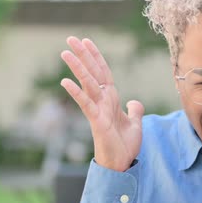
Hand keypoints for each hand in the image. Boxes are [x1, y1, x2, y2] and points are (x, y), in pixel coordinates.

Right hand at [60, 37, 144, 171]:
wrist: (121, 164)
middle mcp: (103, 101)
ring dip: (78, 68)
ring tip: (65, 52)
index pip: (104, 72)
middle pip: (93, 73)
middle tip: (70, 38)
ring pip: (87, 84)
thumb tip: (134, 102)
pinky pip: (86, 104)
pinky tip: (65, 81)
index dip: (97, 57)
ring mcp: (98, 109)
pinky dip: (77, 92)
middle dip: (83, 55)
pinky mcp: (96, 121)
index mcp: (112, 99)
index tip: (87, 41)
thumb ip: (135, 111)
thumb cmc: (125, 146)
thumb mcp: (136, 124)